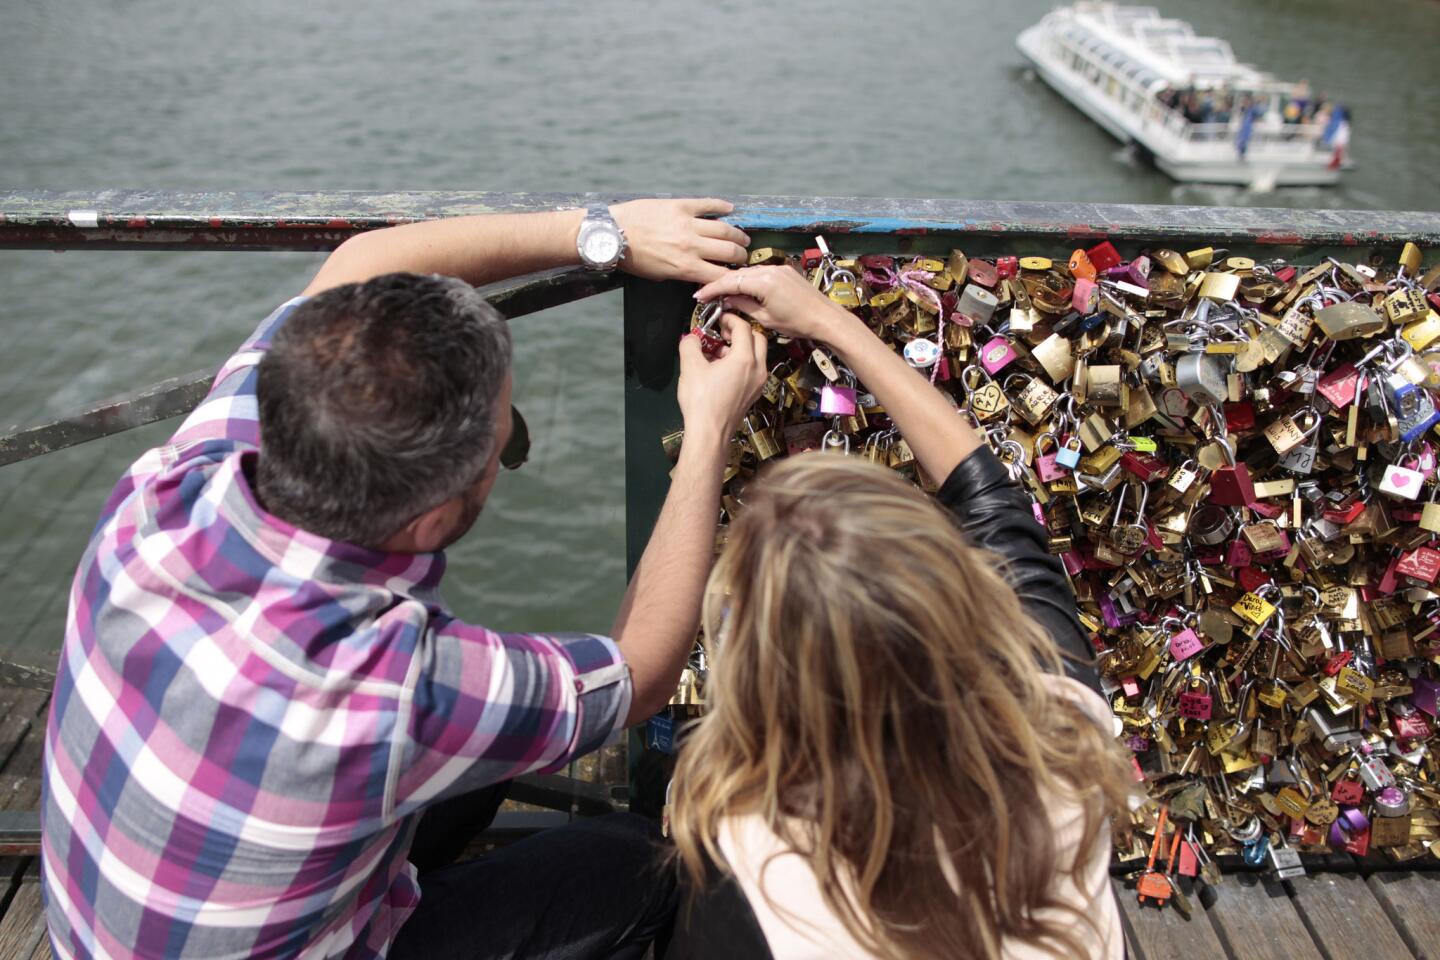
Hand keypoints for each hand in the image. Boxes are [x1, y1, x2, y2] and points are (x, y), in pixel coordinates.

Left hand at [611, 199, 749, 283]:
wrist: (612, 234)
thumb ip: (682, 273)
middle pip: (728, 252)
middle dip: (740, 257)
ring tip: (742, 238)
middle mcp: (691, 246)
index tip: (736, 277)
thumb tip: (698, 274)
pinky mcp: (680, 206)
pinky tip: (730, 209)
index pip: (720, 275)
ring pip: (724, 230)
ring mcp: (687, 224)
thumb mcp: (659, 275)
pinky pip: (707, 205)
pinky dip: (721, 207)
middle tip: (742, 256)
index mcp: (685, 267)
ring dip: (737, 235)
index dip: (732, 278)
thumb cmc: (632, 258)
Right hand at [677, 313, 766, 439]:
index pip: (743, 328)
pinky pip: (753, 369)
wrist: (709, 433)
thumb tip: (691, 339)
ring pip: (757, 355)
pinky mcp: (754, 393)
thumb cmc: (702, 402)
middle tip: (723, 333)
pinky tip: (722, 369)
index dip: (730, 319)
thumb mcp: (690, 367)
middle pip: (757, 338)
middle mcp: (757, 369)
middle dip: (741, 331)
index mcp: (745, 359)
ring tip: (718, 352)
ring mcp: (758, 383)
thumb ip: (690, 345)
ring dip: (741, 347)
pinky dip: (742, 362)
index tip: (719, 318)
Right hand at [692, 265, 856, 343]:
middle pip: (738, 274)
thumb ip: (743, 306)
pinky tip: (743, 289)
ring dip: (735, 282)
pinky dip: (749, 280)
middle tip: (707, 294)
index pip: (730, 282)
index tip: (700, 295)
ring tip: (722, 293)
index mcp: (763, 282)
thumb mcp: (765, 318)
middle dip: (721, 284)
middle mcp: (770, 270)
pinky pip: (761, 273)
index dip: (712, 289)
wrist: (825, 318)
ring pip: (749, 273)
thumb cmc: (798, 323)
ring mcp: (779, 268)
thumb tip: (727, 300)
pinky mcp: (785, 271)